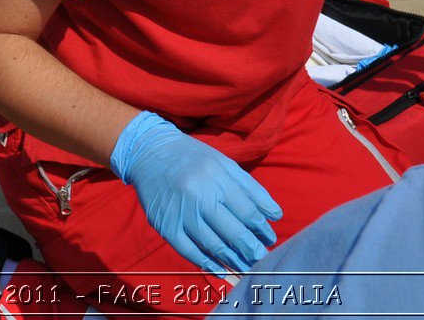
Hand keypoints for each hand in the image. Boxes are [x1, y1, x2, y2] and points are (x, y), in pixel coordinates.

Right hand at [110, 112, 281, 275]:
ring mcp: (181, 212)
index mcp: (217, 176)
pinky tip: (220, 271)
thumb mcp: (224, 163)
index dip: (262, 230)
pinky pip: (189, 251)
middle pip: (233, 232)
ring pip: (213, 245)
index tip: (270, 240)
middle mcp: (199, 194)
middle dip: (251, 250)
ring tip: (246, 268)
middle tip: (261, 260)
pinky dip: (207, 264)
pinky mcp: (165, 226)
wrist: (148, 152)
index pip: (247, 211)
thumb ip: (251, 188)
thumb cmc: (192, 158)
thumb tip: (275, 215)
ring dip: (233, 261)